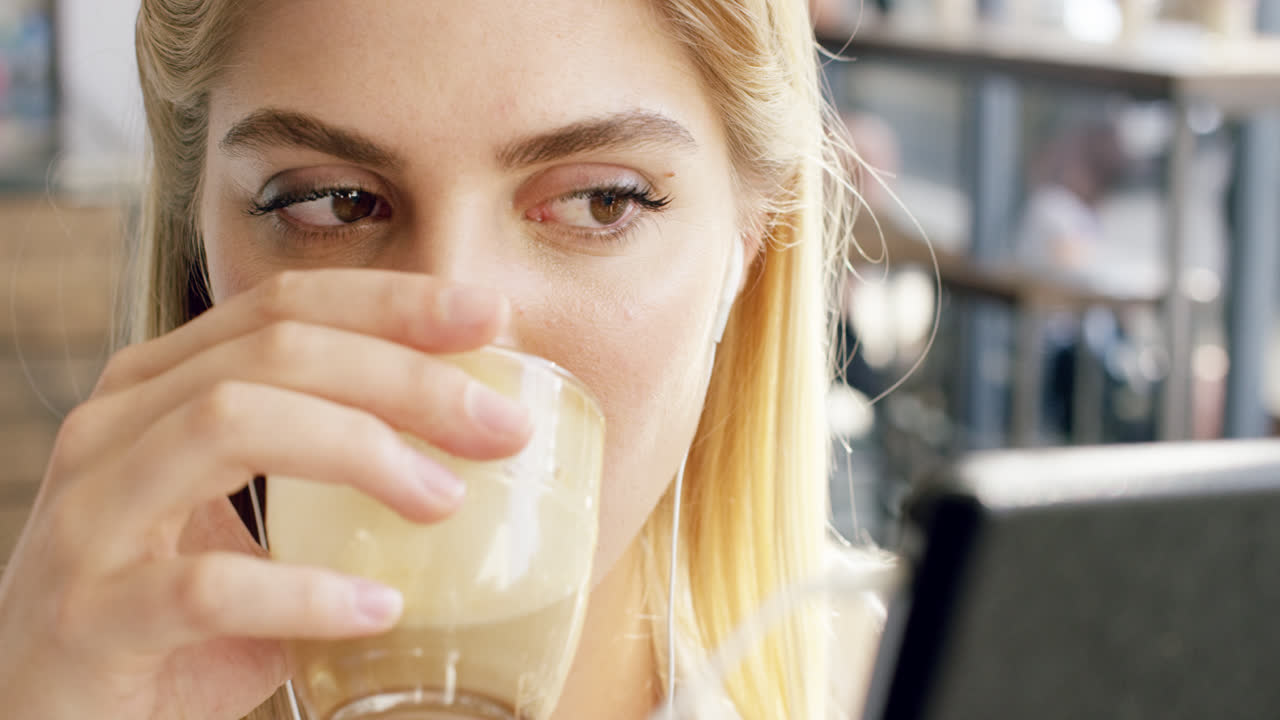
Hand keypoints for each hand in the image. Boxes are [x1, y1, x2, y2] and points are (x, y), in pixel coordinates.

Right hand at [0, 269, 531, 719]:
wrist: (48, 714)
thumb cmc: (167, 615)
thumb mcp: (244, 518)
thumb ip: (322, 471)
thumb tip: (467, 450)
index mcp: (157, 388)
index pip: (282, 306)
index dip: (392, 301)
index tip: (490, 315)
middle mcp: (115, 429)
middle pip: (274, 352)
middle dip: (405, 374)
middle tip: (502, 425)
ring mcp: (91, 517)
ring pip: (231, 423)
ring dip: (361, 451)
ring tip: (446, 500)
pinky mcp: (90, 616)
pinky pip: (206, 585)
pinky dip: (304, 590)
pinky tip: (377, 608)